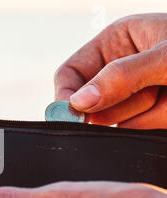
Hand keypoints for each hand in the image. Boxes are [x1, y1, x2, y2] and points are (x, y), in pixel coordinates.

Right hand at [54, 13, 166, 128]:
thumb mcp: (164, 58)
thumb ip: (121, 77)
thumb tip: (79, 102)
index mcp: (115, 42)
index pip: (70, 72)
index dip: (65, 95)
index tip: (71, 117)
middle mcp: (119, 69)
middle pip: (92, 103)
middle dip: (119, 104)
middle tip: (151, 93)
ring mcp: (134, 94)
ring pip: (115, 121)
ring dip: (145, 115)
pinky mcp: (147, 114)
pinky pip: (135, 130)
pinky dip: (155, 123)